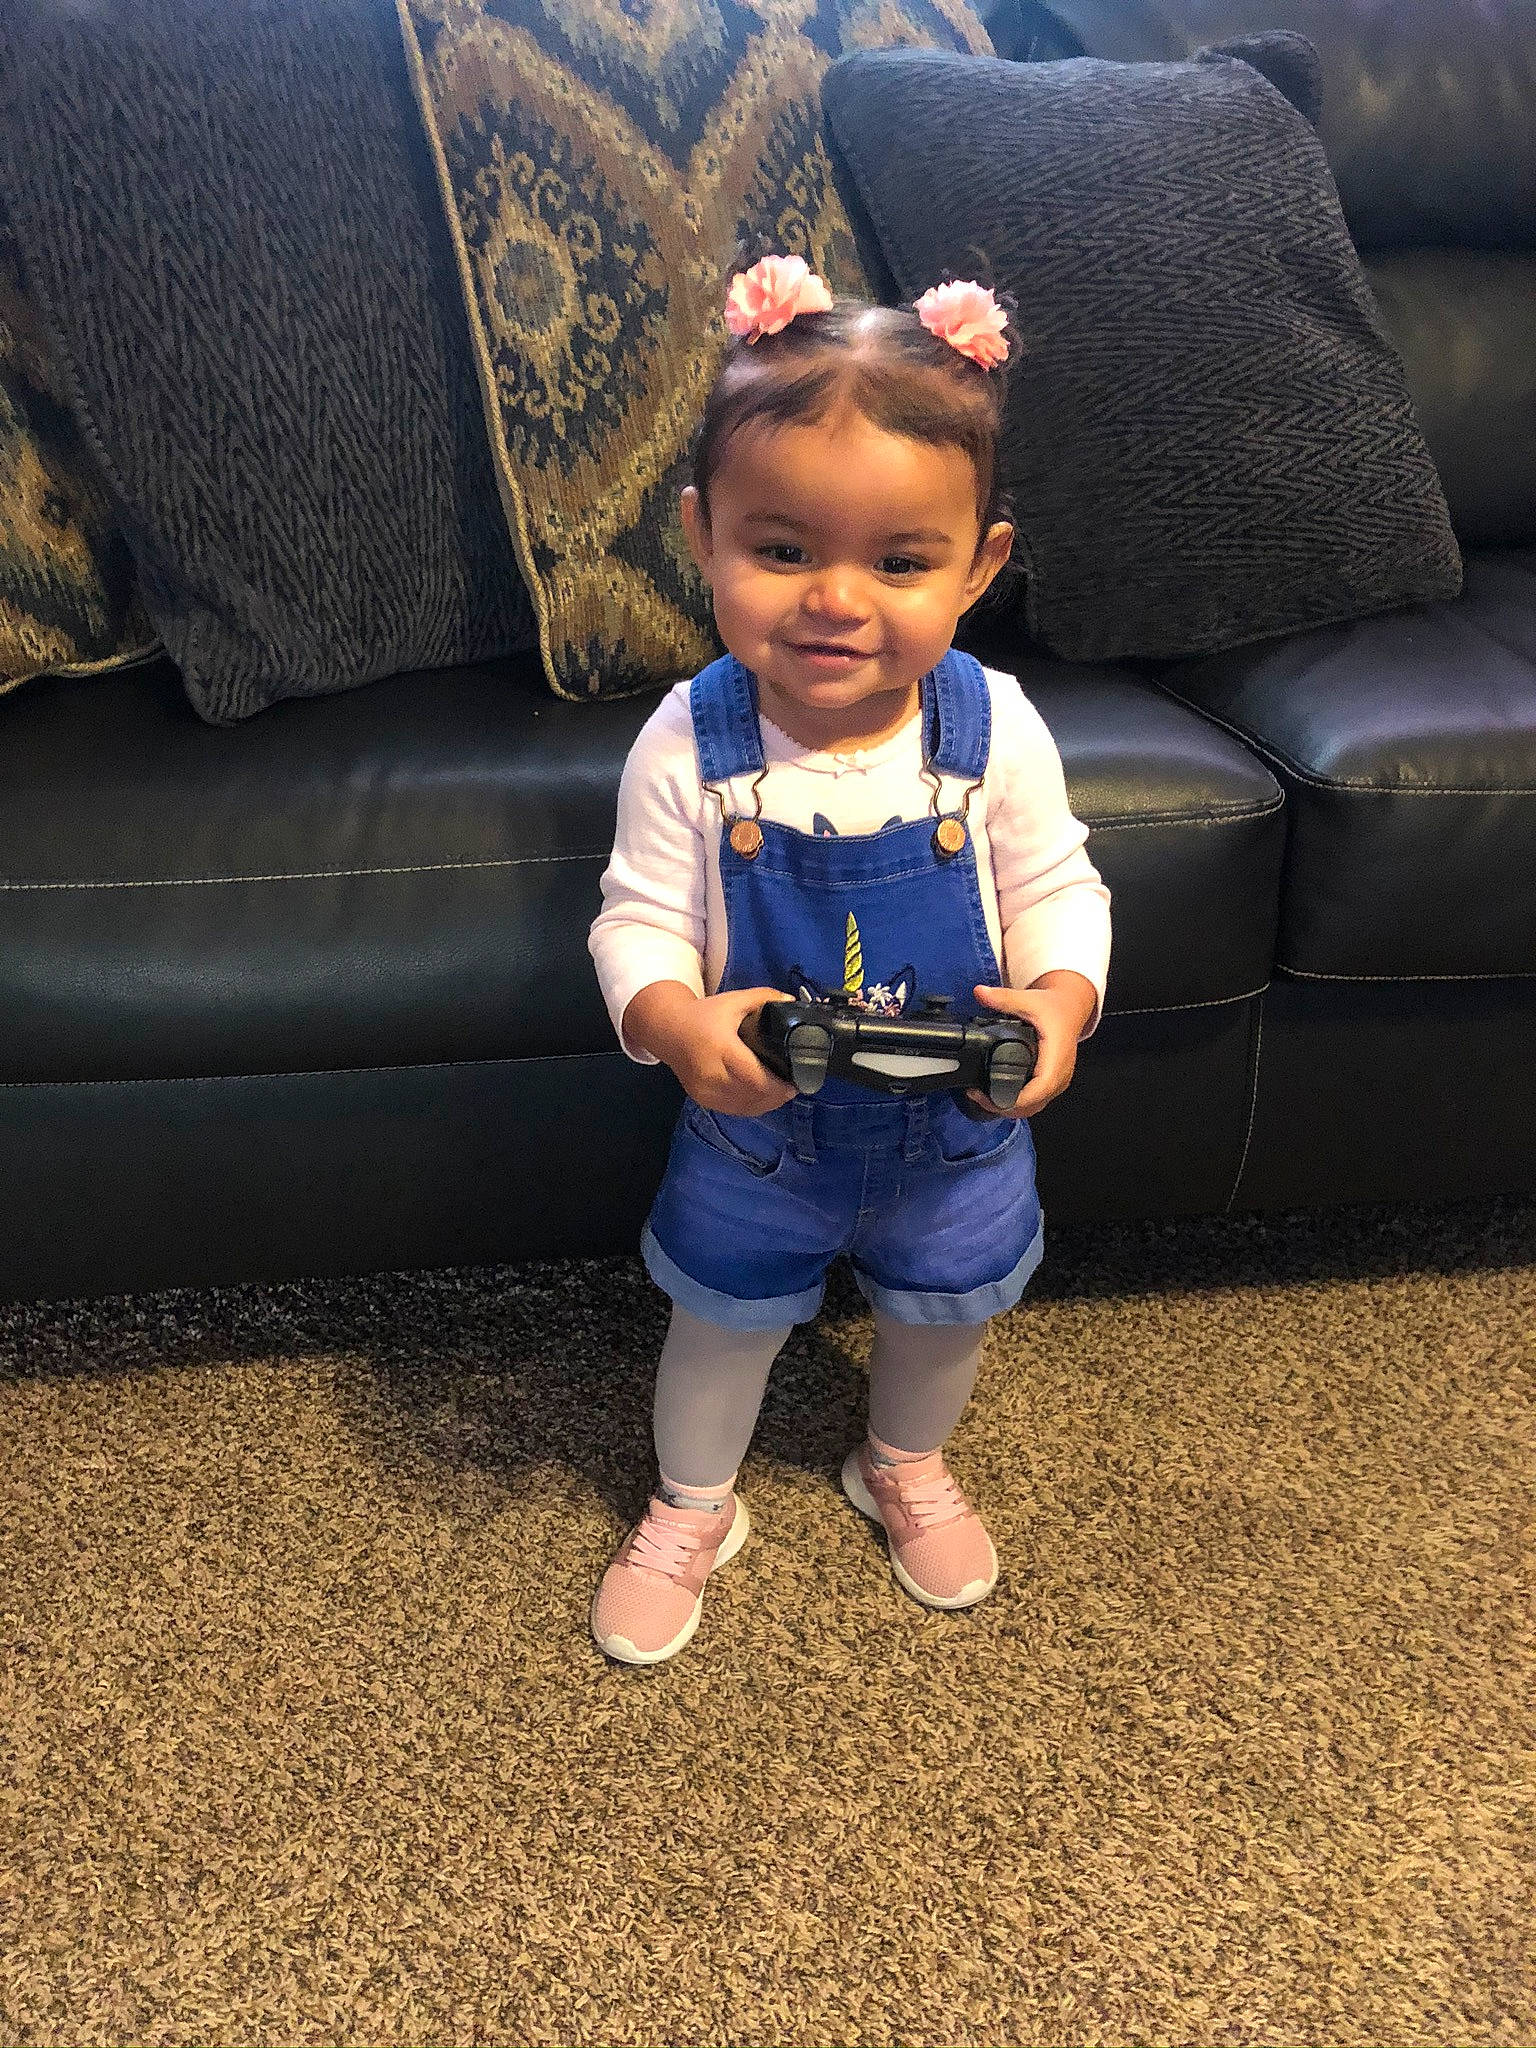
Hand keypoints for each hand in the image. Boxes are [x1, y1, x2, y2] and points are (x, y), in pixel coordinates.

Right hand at [622, 981, 798, 1116]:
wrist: (668, 1030)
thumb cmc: (704, 1015)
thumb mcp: (734, 1000)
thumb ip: (764, 998)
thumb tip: (792, 1002)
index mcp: (721, 1049)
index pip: (755, 1078)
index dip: (779, 1085)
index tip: (797, 1081)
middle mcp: (712, 1074)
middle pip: (753, 1096)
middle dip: (777, 1095)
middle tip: (792, 1086)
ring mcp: (705, 1091)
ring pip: (745, 1107)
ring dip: (767, 1103)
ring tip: (781, 1092)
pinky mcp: (703, 1099)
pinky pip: (734, 1110)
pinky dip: (751, 1106)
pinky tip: (762, 1097)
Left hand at [965, 971, 1097, 1118]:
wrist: (1070, 1009)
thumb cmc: (1053, 1007)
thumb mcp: (1028, 999)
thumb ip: (1003, 998)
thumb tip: (979, 992)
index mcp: (1056, 1057)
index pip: (1037, 1091)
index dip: (1011, 1100)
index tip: (984, 1095)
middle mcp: (1060, 1075)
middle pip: (1033, 1105)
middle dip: (1003, 1106)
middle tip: (976, 1095)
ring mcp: (1058, 1082)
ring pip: (1033, 1107)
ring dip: (1008, 1107)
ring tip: (982, 1097)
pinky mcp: (1052, 1084)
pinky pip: (1035, 1102)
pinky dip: (1016, 1103)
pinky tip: (996, 1096)